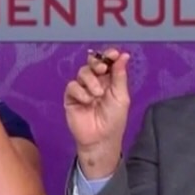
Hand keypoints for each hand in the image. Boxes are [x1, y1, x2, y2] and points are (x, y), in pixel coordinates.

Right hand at [64, 48, 130, 176]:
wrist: (100, 139)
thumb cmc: (114, 120)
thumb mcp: (121, 97)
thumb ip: (120, 76)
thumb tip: (124, 55)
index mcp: (109, 80)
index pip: (107, 62)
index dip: (108, 55)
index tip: (113, 54)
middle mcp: (95, 82)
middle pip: (92, 63)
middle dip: (97, 63)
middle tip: (102, 70)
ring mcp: (82, 89)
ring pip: (82, 73)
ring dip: (90, 81)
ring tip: (97, 95)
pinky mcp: (71, 97)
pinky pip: (72, 86)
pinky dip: (80, 92)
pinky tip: (87, 101)